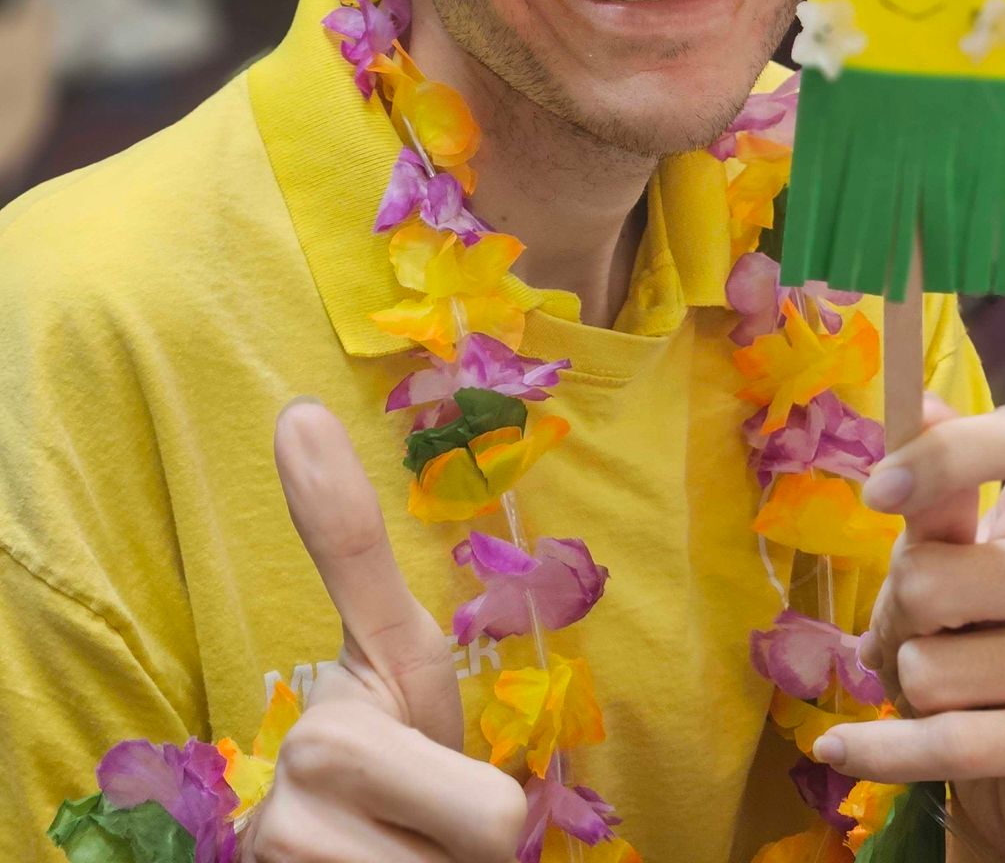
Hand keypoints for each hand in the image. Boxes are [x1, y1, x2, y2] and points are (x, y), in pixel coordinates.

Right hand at [238, 400, 525, 862]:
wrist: (335, 855)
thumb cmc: (383, 746)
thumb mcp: (393, 646)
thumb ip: (349, 542)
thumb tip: (296, 408)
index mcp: (323, 744)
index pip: (496, 816)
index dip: (494, 820)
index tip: (397, 686)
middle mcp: (285, 835)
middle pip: (491, 851)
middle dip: (475, 846)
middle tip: (430, 827)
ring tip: (404, 857)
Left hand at [814, 397, 1004, 857]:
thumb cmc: (989, 625)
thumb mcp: (959, 549)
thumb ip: (937, 487)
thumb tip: (915, 400)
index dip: (954, 451)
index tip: (877, 490)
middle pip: (935, 575)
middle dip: (896, 611)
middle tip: (913, 629)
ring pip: (931, 665)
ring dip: (905, 679)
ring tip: (934, 683)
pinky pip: (953, 742)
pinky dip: (882, 750)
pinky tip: (840, 748)